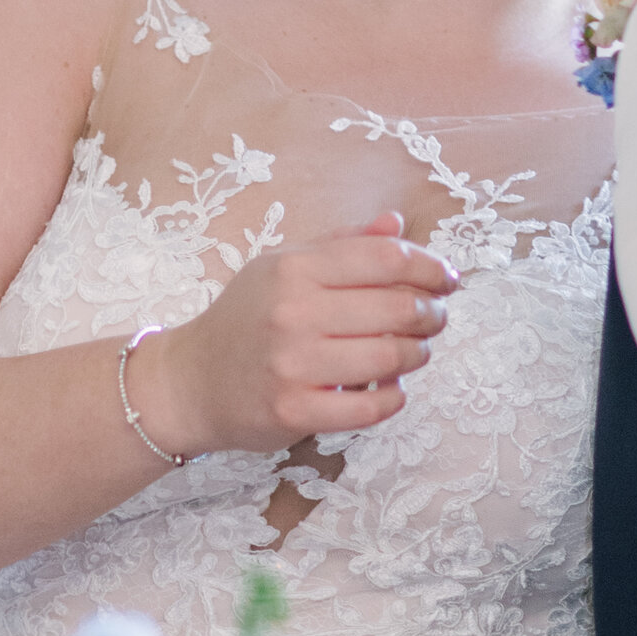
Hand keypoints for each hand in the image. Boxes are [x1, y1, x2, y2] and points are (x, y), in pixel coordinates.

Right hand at [128, 213, 457, 459]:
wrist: (190, 382)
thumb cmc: (245, 320)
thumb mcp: (283, 267)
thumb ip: (342, 245)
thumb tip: (397, 224)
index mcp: (294, 268)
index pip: (385, 258)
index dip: (429, 267)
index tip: (446, 279)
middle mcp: (292, 312)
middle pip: (396, 306)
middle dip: (431, 313)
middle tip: (436, 319)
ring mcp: (291, 365)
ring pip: (389, 357)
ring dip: (415, 355)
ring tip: (414, 352)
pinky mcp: (292, 412)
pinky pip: (368, 408)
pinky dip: (392, 399)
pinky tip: (390, 389)